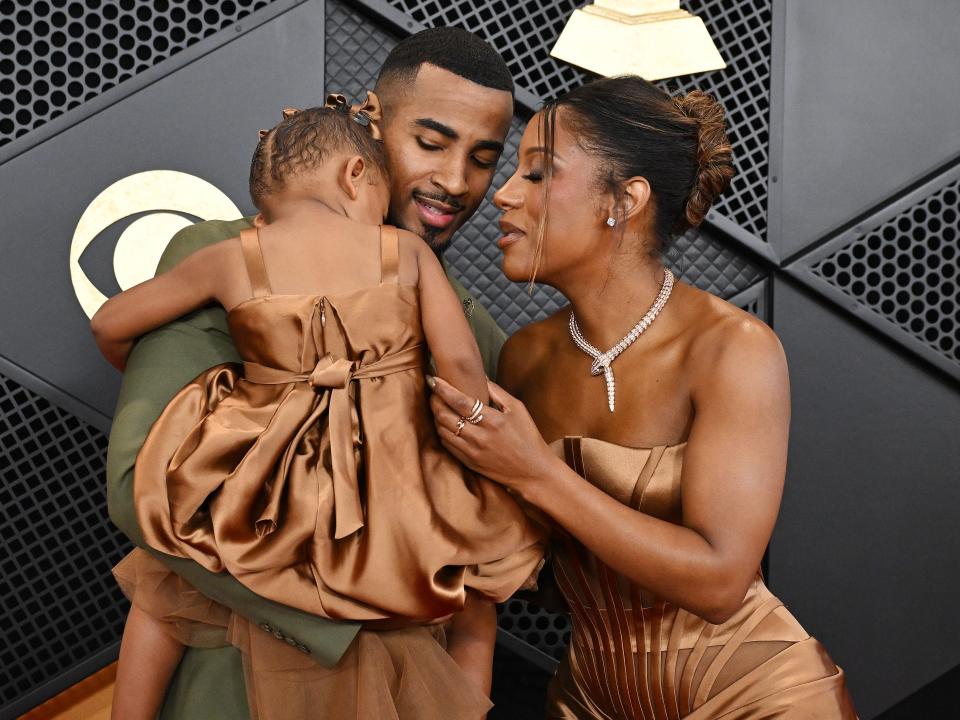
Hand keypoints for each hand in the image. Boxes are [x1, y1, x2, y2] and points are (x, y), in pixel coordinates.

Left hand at [427, 376, 557, 494]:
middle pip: (445, 416)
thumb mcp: (518, 409)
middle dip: (434, 401)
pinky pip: (447, 445)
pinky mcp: (469, 463)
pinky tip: (445, 424)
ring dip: (436, 416)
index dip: (442, 388)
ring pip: (442, 430)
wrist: (533, 471)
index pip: (459, 401)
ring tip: (437, 406)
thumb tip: (480, 376)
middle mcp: (479, 437)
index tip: (433, 379)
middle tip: (433, 392)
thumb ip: (497, 392)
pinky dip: (442, 432)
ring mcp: (472, 452)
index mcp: (493, 420)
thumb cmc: (528, 437)